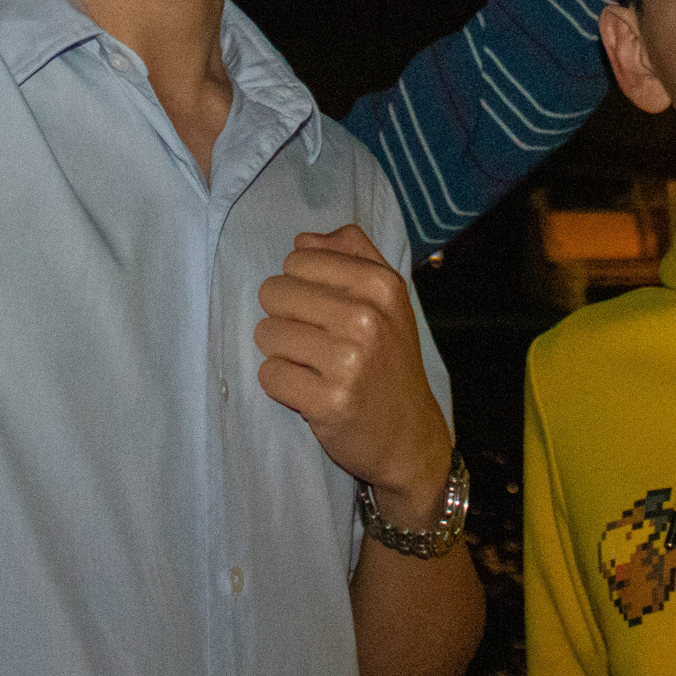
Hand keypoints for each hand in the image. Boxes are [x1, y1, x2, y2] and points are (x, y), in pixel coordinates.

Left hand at [255, 225, 453, 512]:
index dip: (298, 284)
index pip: (298, 259)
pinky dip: (280, 384)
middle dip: (284, 317)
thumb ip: (352, 255)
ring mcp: (349, 362)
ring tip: (308, 366)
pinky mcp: (328, 402)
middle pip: (275, 293)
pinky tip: (305, 390)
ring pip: (266, 333)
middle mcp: (367, 319)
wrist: (409, 435)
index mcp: (382, 285)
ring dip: (279, 352)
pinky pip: (269, 375)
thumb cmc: (391, 360)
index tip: (319, 309)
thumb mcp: (388, 299)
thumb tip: (302, 240)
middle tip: (310, 341)